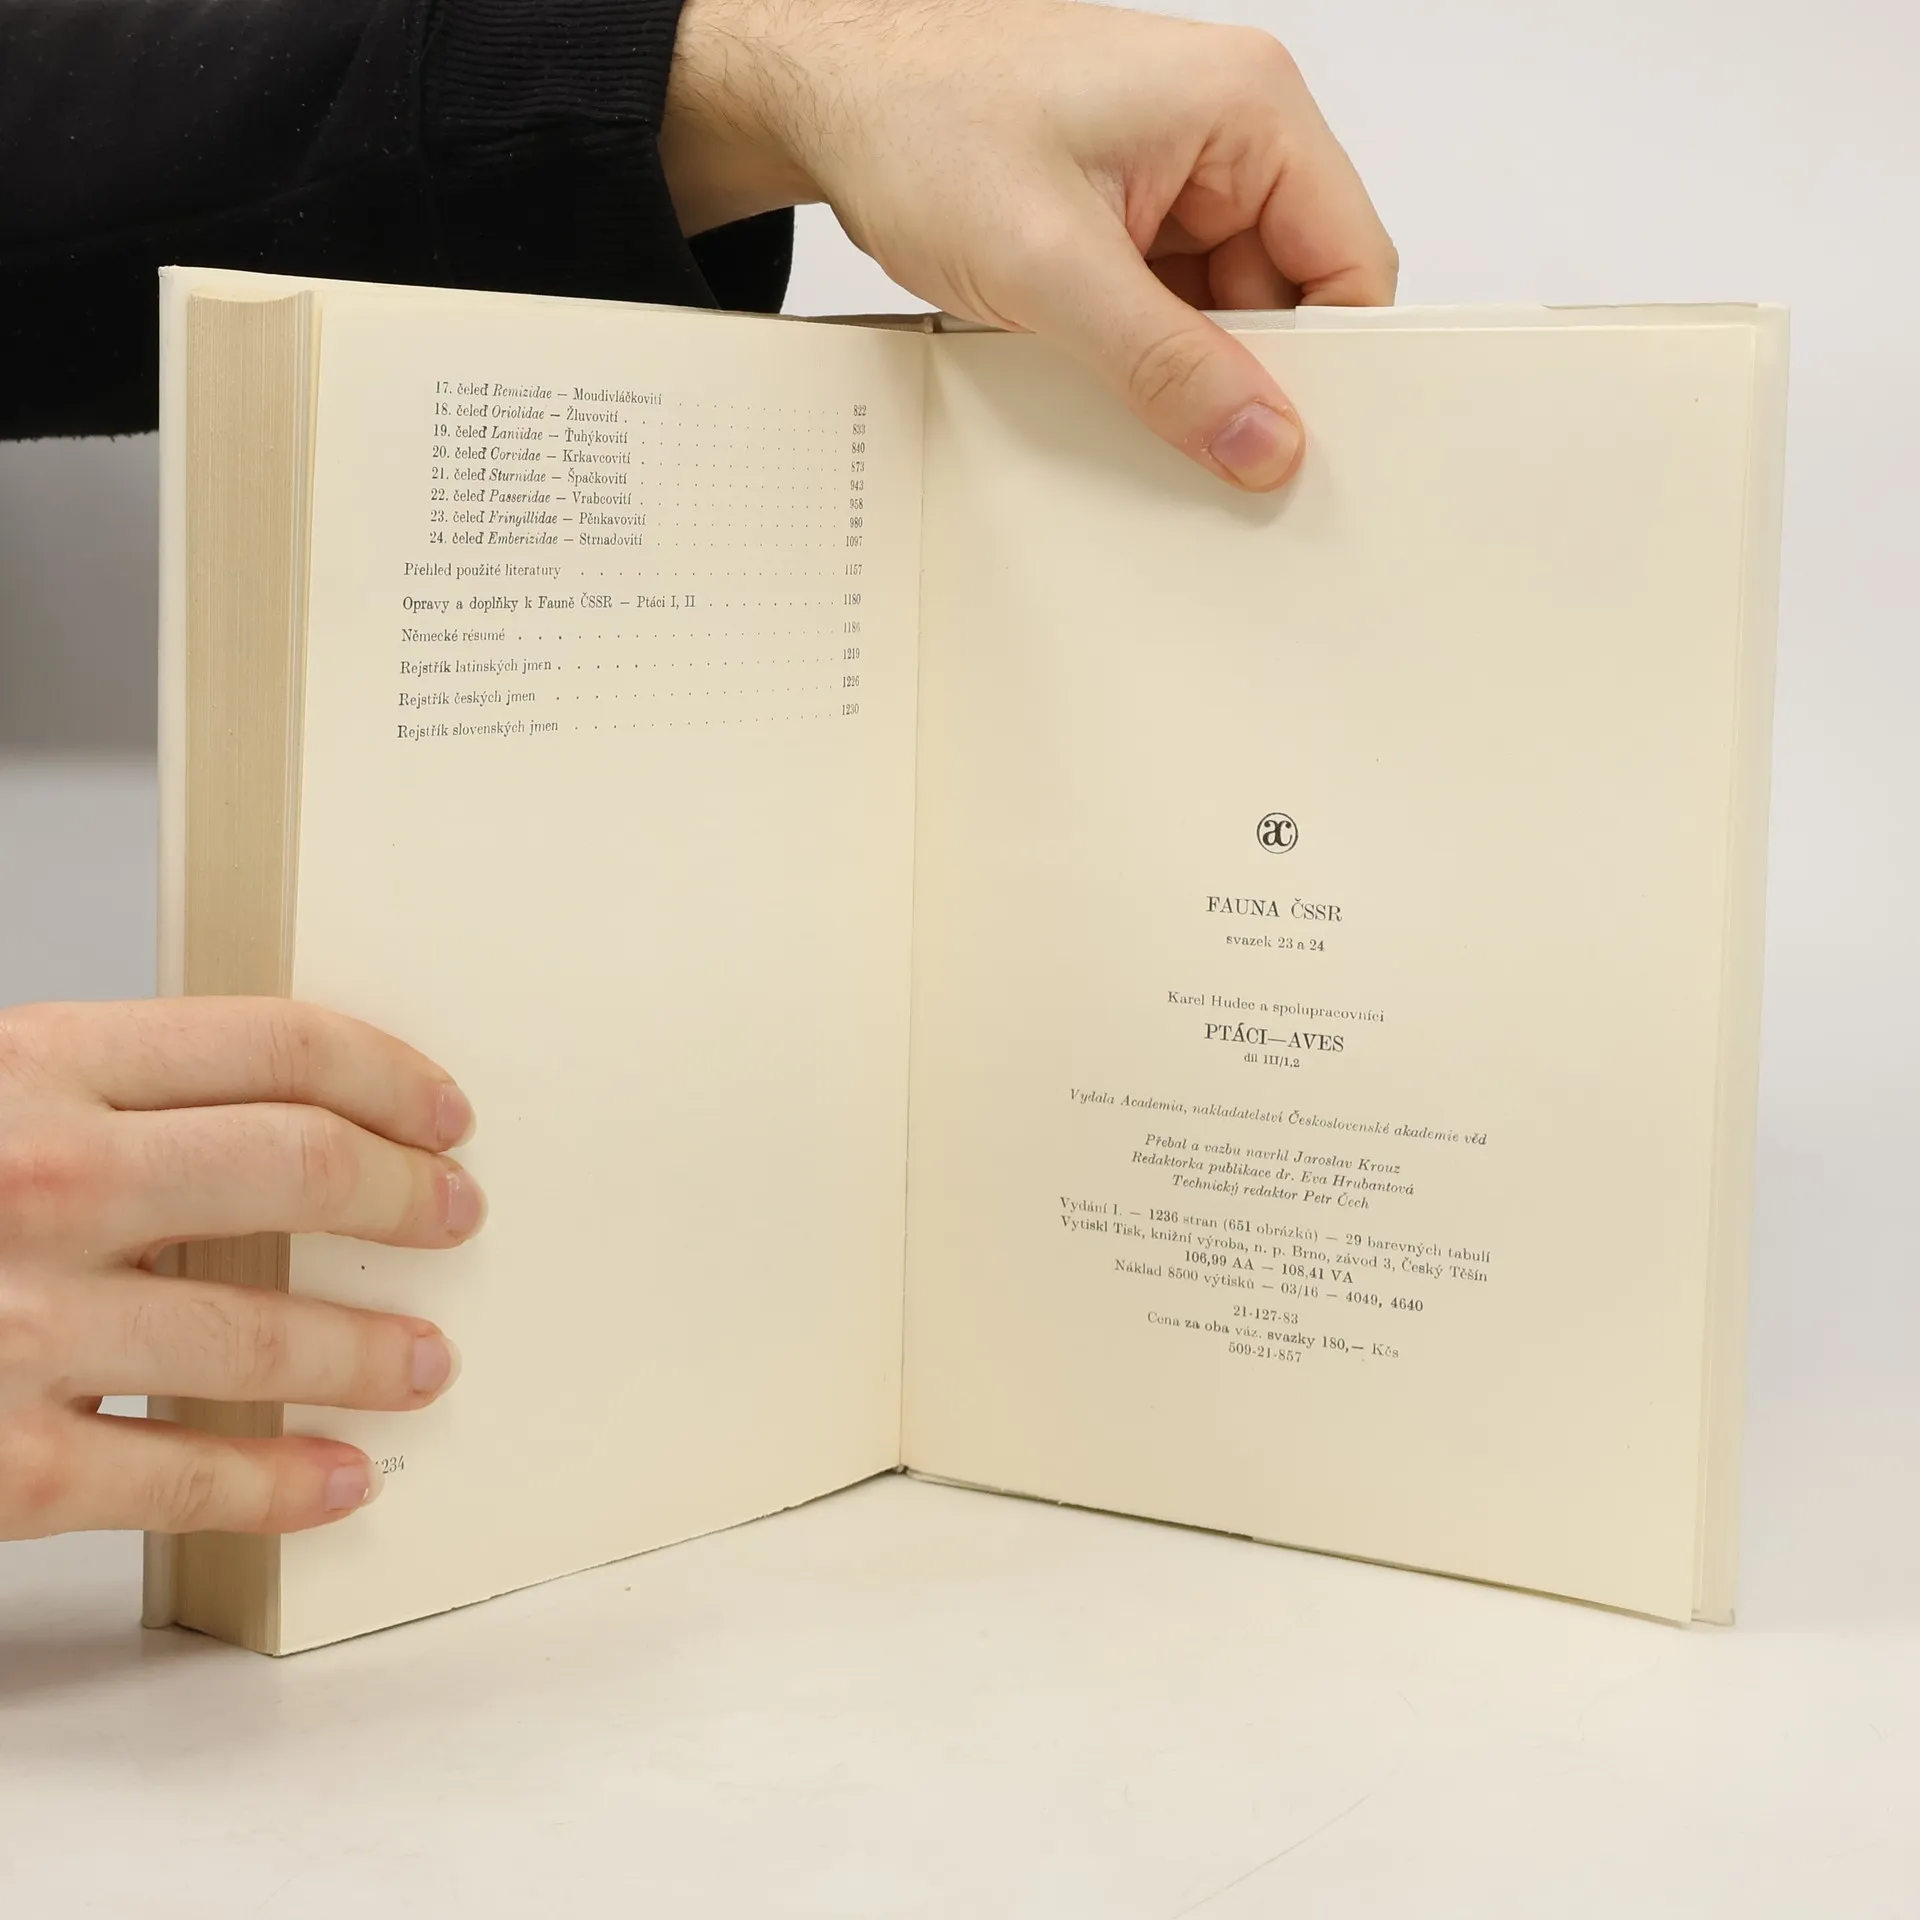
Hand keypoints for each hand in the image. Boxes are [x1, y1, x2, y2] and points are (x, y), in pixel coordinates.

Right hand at [0, 999, 481, 1540]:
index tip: (442, 1112)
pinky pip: (183, 1476)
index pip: (275, 1043)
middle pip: (301, 1165)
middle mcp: (40, 1179)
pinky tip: (334, 1480)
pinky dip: (280, 1484)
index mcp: (29, 1068)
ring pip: (265, 1330)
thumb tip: (256, 1133)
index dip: (389, 1075)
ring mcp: (19, 1323)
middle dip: (408, 1195)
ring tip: (423, 1359)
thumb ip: (88, 1106)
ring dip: (371, 1347)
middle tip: (453, 1214)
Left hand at [662, 0, 1396, 489]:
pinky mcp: (1129, 217)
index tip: (1297, 453)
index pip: (1352, 260)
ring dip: (1183, 372)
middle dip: (1247, 378)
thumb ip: (1168, 364)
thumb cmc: (922, 125)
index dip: (1333, 365)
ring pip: (1227, 315)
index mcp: (1249, 108)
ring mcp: (1177, 178)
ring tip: (1116, 396)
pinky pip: (1170, 311)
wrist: (827, 103)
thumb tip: (1264, 441)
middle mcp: (1228, 134)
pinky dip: (1142, 359)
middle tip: (1202, 455)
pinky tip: (1097, 381)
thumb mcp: (1053, 268)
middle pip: (1292, 297)